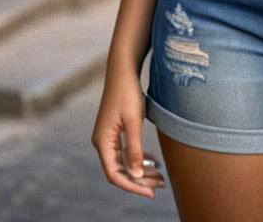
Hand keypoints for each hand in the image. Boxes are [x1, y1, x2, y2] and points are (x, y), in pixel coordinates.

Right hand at [90, 66, 165, 199]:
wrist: (123, 70)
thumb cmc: (128, 93)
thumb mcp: (134, 121)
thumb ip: (134, 149)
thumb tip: (135, 175)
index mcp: (102, 142)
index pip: (115, 174)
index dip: (132, 186)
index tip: (151, 192)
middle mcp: (102, 142)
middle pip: (120, 171)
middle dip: (140, 180)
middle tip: (161, 185)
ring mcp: (107, 137)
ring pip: (123, 163)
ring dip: (141, 171)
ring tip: (160, 177)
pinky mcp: (114, 131)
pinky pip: (125, 152)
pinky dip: (138, 159)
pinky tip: (153, 162)